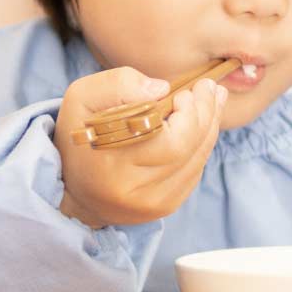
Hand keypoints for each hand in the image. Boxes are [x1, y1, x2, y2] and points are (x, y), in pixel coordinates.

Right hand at [54, 66, 226, 227]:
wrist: (76, 186)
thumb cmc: (82, 136)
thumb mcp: (83, 98)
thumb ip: (119, 85)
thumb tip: (162, 88)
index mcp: (112, 166)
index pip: (169, 142)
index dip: (188, 115)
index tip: (187, 91)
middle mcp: (135, 191)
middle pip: (188, 150)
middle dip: (205, 114)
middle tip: (209, 87)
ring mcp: (153, 204)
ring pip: (196, 160)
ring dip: (210, 126)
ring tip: (214, 99)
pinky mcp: (164, 206)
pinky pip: (195, 172)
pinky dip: (202, 146)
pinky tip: (205, 124)